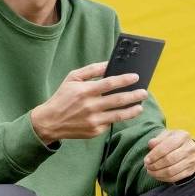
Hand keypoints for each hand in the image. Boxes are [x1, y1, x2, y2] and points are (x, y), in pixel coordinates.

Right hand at [30, 61, 149, 142]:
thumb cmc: (63, 97)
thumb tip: (109, 64)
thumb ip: (91, 70)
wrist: (50, 122)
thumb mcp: (73, 78)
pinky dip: (118, 117)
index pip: (110, 83)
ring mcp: (93, 120)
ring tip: (140, 105)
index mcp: (85, 91)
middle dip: (134, 95)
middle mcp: (90, 106)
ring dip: (133, 110)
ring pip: (119, 115)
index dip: (125, 79)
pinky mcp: (95, 131)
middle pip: (118, 100)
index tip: (136, 77)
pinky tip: (123, 113)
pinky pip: (110, 123)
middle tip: (144, 92)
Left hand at [144, 129, 194, 182]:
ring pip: (171, 171)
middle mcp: (190, 147)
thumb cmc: (172, 141)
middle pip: (169, 160)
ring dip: (158, 173)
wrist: (187, 147)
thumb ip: (157, 140)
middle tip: (147, 167)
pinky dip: (164, 178)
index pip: (165, 148)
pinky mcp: (191, 170)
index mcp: (183, 136)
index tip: (146, 160)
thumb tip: (151, 145)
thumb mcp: (165, 136)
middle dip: (155, 165)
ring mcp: (192, 160)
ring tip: (150, 171)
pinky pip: (175, 177)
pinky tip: (157, 175)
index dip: (154, 156)